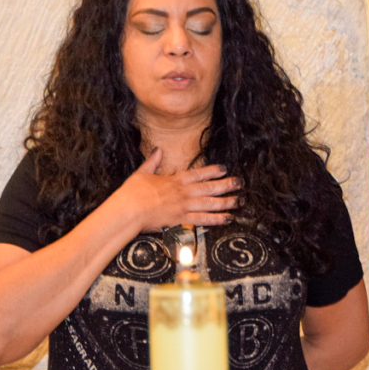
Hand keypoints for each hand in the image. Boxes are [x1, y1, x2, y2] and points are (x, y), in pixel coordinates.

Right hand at [114, 147, 241, 231]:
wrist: (129, 210)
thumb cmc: (132, 193)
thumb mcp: (142, 172)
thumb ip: (153, 162)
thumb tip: (158, 150)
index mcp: (174, 179)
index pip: (198, 173)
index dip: (213, 171)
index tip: (224, 169)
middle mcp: (182, 192)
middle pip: (209, 187)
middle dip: (226, 185)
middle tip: (240, 183)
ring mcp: (183, 206)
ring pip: (210, 203)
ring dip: (226, 202)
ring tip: (239, 201)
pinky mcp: (180, 219)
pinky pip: (202, 219)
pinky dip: (216, 219)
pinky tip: (227, 219)